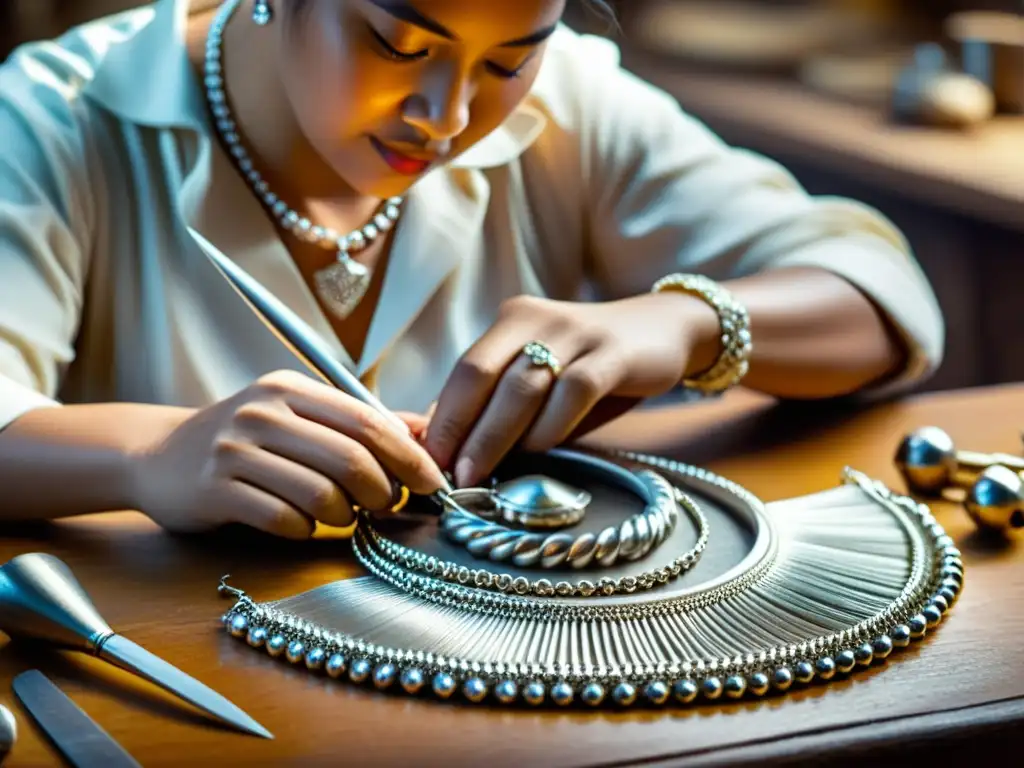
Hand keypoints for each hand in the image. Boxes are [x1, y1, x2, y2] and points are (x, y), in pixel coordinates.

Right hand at [129, 370, 446, 537]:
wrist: (156, 456)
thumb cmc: (245, 440)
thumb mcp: (298, 416)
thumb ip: (359, 423)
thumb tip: (427, 433)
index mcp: (290, 388)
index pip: (367, 421)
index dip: (408, 456)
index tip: (432, 483)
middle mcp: (262, 412)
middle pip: (350, 458)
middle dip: (383, 491)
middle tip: (388, 506)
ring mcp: (234, 451)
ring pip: (321, 494)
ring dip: (345, 514)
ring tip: (343, 514)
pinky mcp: (215, 491)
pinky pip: (283, 519)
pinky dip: (304, 529)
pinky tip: (301, 523)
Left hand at [424, 292, 715, 485]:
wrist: (664, 330)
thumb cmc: (591, 366)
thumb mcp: (541, 377)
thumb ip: (497, 401)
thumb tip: (440, 438)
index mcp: (513, 321)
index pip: (464, 370)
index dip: (442, 416)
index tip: (427, 460)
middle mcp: (537, 319)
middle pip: (482, 374)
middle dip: (460, 429)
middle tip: (448, 473)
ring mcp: (576, 333)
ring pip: (523, 385)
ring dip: (496, 434)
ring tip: (479, 472)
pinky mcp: (612, 354)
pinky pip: (573, 391)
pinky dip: (550, 425)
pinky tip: (540, 450)